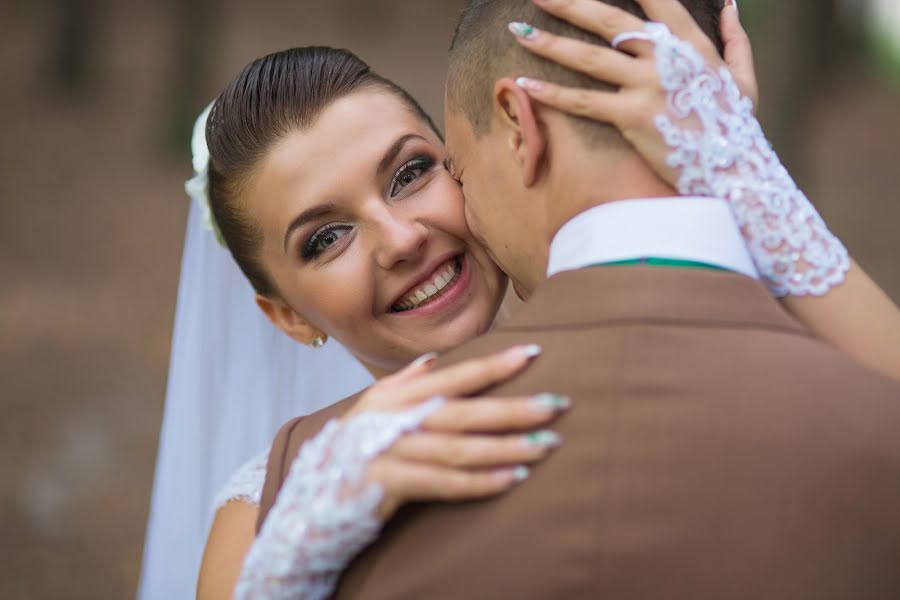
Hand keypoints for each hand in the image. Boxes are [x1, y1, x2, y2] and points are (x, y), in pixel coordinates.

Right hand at [345, 345, 568, 518]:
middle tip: (558, 405)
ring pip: (459, 448)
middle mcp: (393, 418)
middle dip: (514, 407)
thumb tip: (432, 360)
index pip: (453, 376)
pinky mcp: (385, 484)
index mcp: (395, 396)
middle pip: (464, 411)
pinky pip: (443, 484)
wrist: (310, 501)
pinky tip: (514, 479)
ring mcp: (388, 451)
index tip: (532, 353)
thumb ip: (402, 383)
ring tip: (547, 445)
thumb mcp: (370, 409)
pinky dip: (480, 483)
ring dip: (507, 447)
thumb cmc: (350, 452)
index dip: (493, 365)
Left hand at [508, 0, 756, 189]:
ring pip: (588, 58)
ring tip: (517, 31)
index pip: (657, 1)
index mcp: (692, 44)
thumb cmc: (736, 129)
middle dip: (569, 3)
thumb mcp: (744, 79)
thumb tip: (729, 4)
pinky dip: (551, 93)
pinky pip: (583, 101)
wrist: (733, 172)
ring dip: (549, 43)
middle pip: (608, 21)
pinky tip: (524, 84)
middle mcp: (666, 58)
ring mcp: (647, 86)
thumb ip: (735, 39)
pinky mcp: (631, 116)